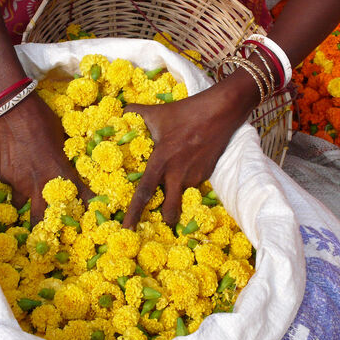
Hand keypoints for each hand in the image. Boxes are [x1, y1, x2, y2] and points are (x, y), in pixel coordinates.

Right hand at [0, 92, 93, 222]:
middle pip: (41, 218)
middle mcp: (39, 183)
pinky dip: (15, 181)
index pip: (79, 197)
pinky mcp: (4, 175)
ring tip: (28, 197)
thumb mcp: (62, 138)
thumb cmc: (43, 119)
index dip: (86, 211)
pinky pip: (11, 185)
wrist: (13, 108)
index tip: (90, 221)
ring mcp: (18, 182)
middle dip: (44, 230)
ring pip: (21, 203)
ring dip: (26, 202)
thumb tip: (69, 166)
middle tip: (47, 236)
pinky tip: (17, 166)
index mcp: (60, 172)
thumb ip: (64, 158)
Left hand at [122, 80, 253, 228]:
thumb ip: (135, 113)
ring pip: (181, 196)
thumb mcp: (157, 113)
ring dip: (176, 197)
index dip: (134, 213)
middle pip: (169, 209)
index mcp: (160, 161)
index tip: (126, 229)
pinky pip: (192, 185)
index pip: (143, 193)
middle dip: (165, 217)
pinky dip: (186, 182)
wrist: (219, 112)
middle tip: (159, 217)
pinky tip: (186, 167)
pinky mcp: (206, 175)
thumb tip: (120, 111)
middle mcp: (176, 174)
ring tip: (174, 187)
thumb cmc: (184, 112)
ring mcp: (194, 177)